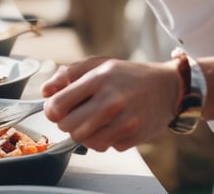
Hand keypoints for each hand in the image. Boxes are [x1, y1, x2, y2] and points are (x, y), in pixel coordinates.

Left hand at [40, 56, 179, 151]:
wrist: (168, 88)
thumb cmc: (129, 75)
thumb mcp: (98, 65)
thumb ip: (68, 75)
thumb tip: (46, 91)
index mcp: (98, 79)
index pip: (58, 105)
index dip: (52, 110)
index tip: (56, 109)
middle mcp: (111, 101)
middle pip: (69, 127)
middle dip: (67, 123)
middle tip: (76, 115)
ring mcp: (124, 121)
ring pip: (85, 141)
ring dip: (85, 134)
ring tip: (94, 121)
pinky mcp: (134, 136)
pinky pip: (106, 147)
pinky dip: (105, 139)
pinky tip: (112, 125)